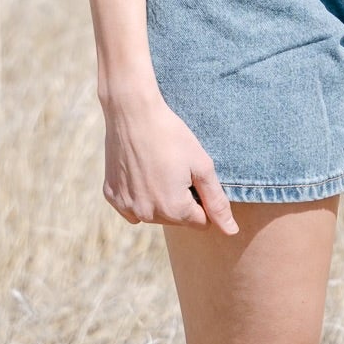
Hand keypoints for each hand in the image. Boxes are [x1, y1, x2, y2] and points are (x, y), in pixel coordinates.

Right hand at [101, 86, 238, 234]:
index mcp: (174, 210)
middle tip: (176, 167)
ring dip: (160, 198)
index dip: (202, 198)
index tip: (194, 174)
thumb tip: (231, 232)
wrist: (132, 112)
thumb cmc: (171, 135)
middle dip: (181, 199)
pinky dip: (138, 194)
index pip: (201, 221)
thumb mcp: (202, 165)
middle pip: (177, 219)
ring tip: (159, 167)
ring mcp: (127, 206)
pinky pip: (131, 207)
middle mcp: (148, 215)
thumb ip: (217, 202)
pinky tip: (140, 171)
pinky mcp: (111, 195)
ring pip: (154, 214)